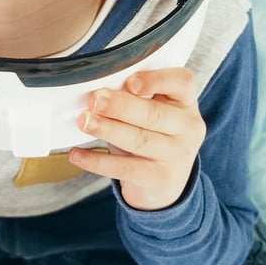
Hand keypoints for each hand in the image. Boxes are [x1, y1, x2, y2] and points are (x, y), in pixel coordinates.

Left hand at [69, 68, 205, 210]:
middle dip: (120, 105)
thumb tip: (97, 92)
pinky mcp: (159, 179)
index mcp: (185, 102)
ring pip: (139, 140)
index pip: (182, 82)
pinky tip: (77, 154)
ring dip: (107, 129)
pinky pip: (124, 169)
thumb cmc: (151, 135)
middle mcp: (187, 128)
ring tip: (84, 121)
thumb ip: (134, 98)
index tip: (130, 82)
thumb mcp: (152, 111)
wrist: (165, 184)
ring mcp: (176, 155)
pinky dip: (97, 161)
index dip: (157, 80)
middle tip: (94, 100)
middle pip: (154, 113)